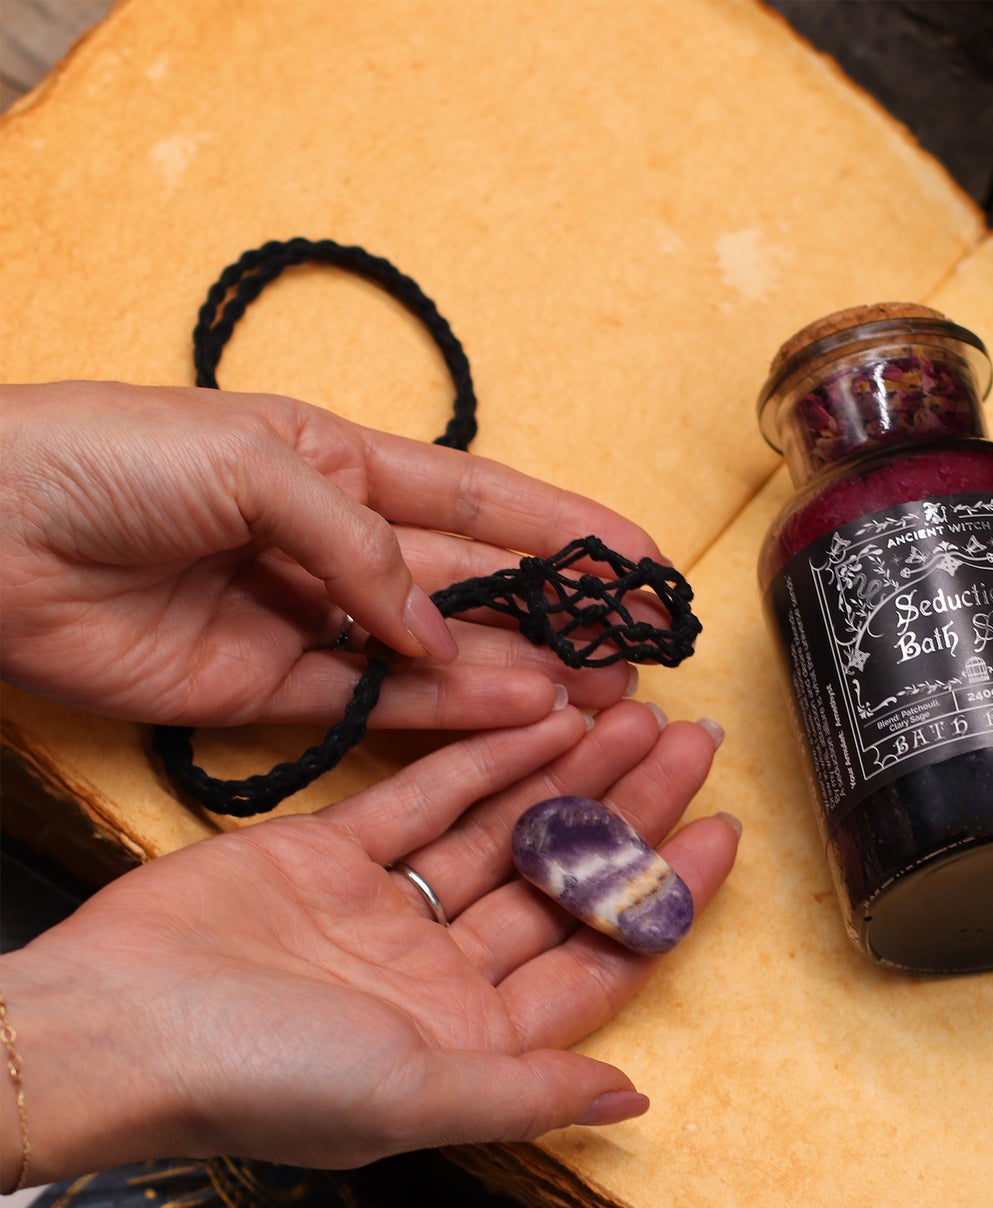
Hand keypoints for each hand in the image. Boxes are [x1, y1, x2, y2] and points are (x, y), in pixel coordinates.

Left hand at [0, 381, 663, 727]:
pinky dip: (441, 711)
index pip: (479, 501)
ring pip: (437, 654)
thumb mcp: (252, 461)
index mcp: (338, 463)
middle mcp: (336, 543)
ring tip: (596, 698)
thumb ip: (357, 546)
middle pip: (473, 586)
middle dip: (558, 616)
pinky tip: (511, 716)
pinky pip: (374, 702)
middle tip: (636, 654)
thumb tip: (436, 632)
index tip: (639, 557)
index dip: (563, 527)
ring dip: (517, 674)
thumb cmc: (104, 457)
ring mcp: (306, 620)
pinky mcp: (267, 688)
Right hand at [0, 702, 737, 1187]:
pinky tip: (541, 716)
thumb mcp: (414, 1097)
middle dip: (629, 812)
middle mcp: (440, 972)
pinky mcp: (331, 854)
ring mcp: (387, 909)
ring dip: (568, 773)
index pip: (599, 956)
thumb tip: (631, 1100)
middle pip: (561, 879)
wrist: (114, 1023)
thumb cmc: (259, 1078)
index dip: (665, 894)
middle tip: (691, 744)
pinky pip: (427, 796)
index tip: (723, 831)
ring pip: (503, 828)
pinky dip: (483, 756)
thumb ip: (528, 1092)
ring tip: (632, 715)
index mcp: (473, 1037)